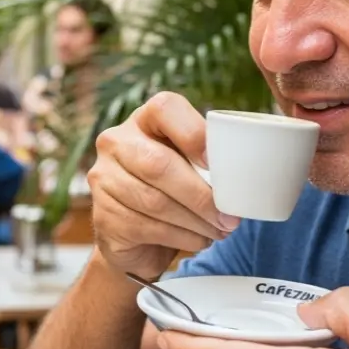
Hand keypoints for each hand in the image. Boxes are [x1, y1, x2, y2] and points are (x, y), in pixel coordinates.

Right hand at [87, 92, 239, 278]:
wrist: (137, 236)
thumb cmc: (172, 191)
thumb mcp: (189, 164)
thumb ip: (210, 159)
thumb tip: (245, 177)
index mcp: (144, 120)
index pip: (164, 108)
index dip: (193, 133)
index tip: (215, 162)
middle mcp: (116, 142)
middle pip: (159, 164)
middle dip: (200, 196)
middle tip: (229, 217)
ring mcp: (103, 179)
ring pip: (154, 201)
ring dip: (195, 222)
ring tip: (220, 231)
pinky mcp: (102, 215)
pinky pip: (146, 227)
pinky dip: (181, 237)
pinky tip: (199, 240)